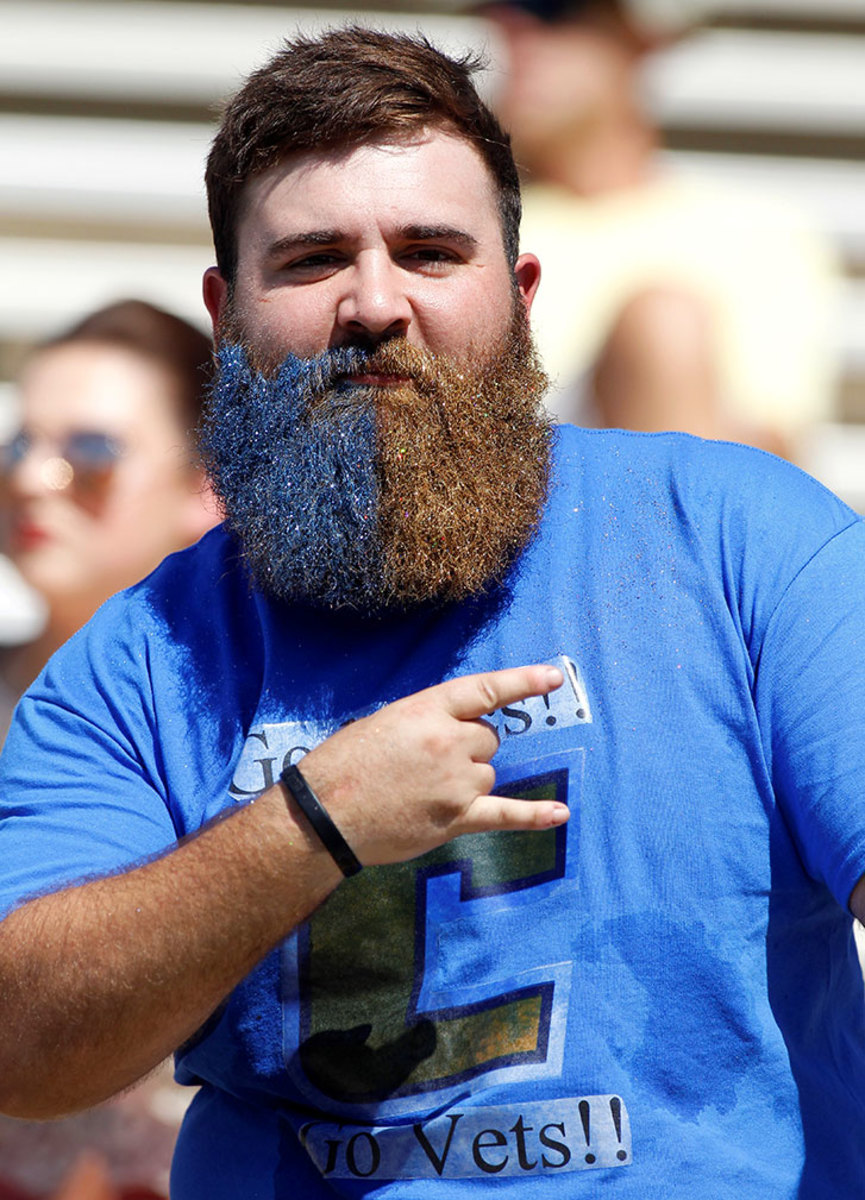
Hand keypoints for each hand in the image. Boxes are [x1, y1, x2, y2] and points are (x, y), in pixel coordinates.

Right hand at [298, 664, 568, 865]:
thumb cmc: (342, 766)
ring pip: (487, 774)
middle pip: (487, 739)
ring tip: (421, 790)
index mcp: (426, 710)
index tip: (553, 677)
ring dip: (467, 780)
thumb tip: (456, 734)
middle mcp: (448, 742)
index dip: (522, 681)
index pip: (486, 690)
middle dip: (467, 748)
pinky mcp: (456, 819)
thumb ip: (426, 721)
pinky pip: (506, 814)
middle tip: (426, 764)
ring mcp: (455, 783)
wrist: (323, 817)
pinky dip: (534, 815)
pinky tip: (560, 812)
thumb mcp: (382, 723)